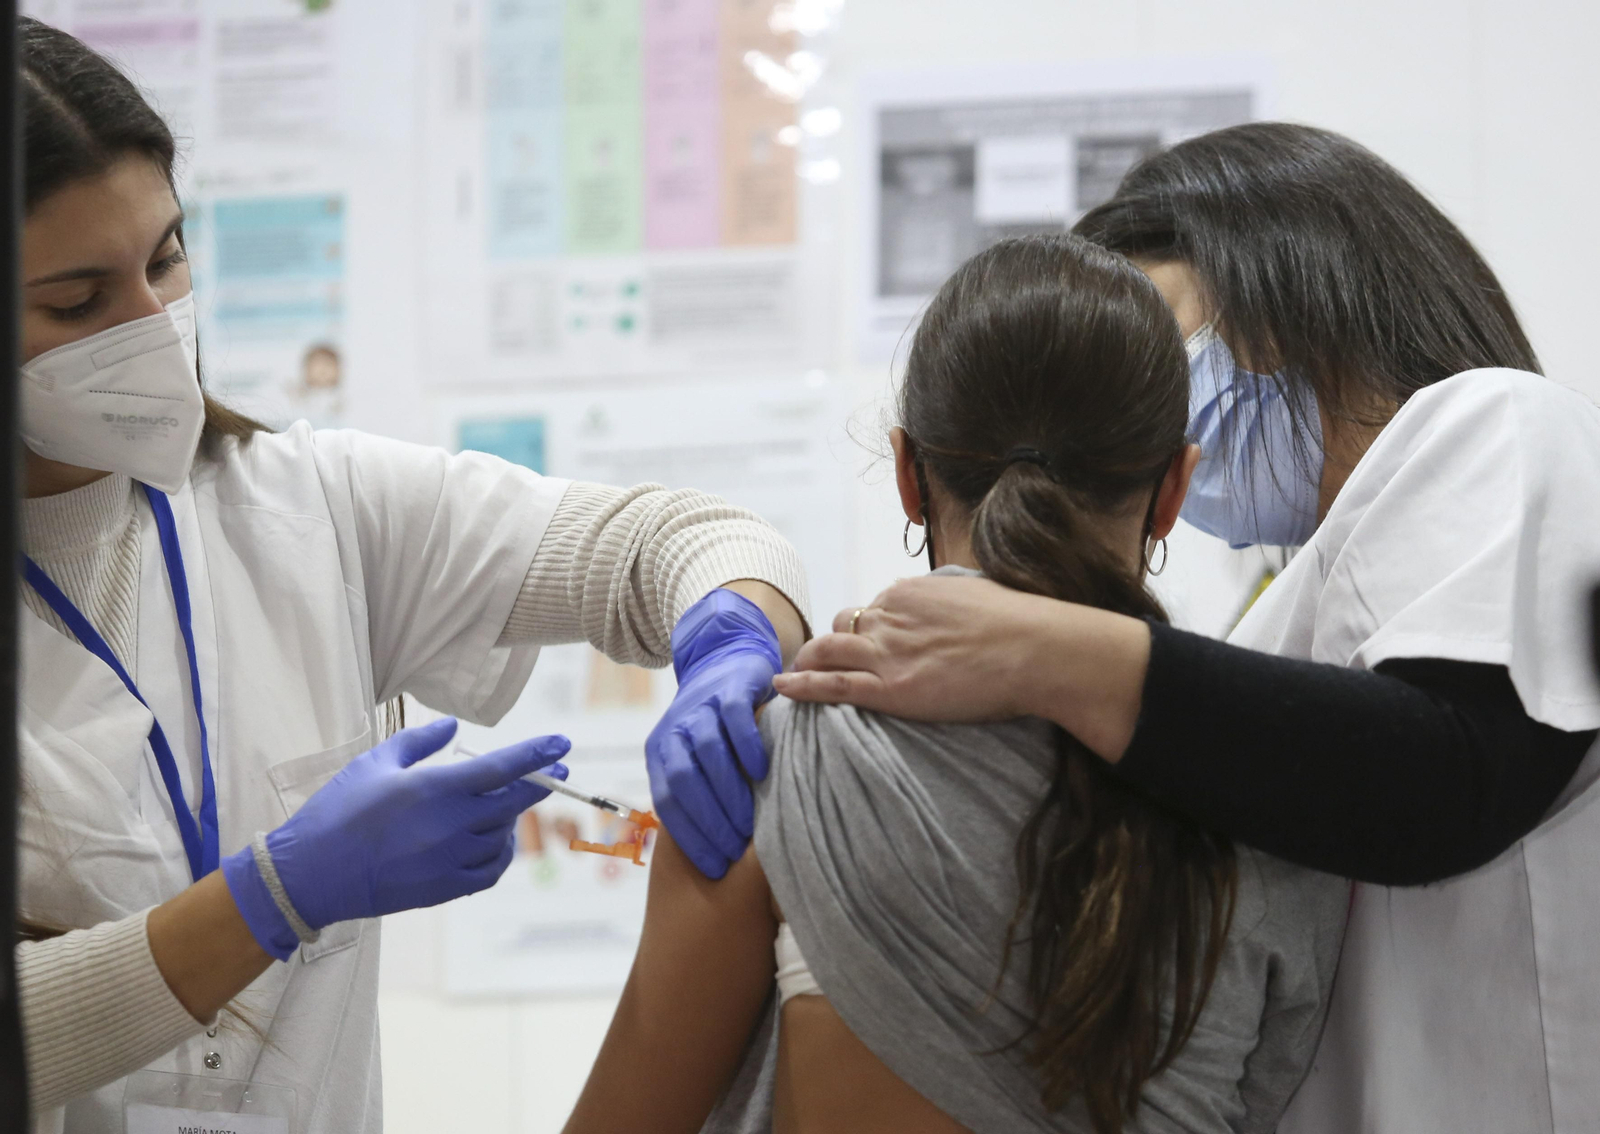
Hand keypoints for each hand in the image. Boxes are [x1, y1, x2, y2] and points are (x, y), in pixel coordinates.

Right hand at [223, 718, 568, 958]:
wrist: (310, 874)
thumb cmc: (338, 811)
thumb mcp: (375, 763)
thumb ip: (419, 742)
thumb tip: (453, 726)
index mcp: (434, 789)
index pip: (501, 768)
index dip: (537, 755)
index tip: (562, 744)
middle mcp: (449, 825)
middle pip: (512, 802)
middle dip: (540, 785)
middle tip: (557, 773)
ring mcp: (448, 860)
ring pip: (502, 837)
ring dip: (510, 820)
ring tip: (501, 807)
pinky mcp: (442, 889)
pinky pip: (489, 872)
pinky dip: (499, 855)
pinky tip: (493, 843)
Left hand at [646, 590, 782, 878]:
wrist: (727, 658)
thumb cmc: (718, 726)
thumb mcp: (696, 757)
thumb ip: (697, 792)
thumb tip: (714, 853)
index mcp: (660, 751)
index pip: (667, 802)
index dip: (690, 837)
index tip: (714, 866)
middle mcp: (674, 728)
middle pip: (684, 780)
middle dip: (709, 821)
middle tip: (735, 851)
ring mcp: (702, 705)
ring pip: (707, 752)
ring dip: (729, 792)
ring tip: (751, 824)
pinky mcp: (731, 687)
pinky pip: (735, 719)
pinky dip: (747, 747)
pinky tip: (763, 773)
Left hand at [772, 575, 1151, 759]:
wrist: (1036, 650)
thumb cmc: (1023, 626)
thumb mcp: (980, 594)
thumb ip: (955, 601)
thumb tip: (958, 607)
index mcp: (912, 591)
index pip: (878, 606)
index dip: (873, 626)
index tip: (873, 642)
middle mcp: (891, 614)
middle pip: (847, 625)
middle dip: (834, 641)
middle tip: (824, 658)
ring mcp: (886, 651)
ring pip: (828, 651)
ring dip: (808, 660)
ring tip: (794, 673)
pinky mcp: (888, 687)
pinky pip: (831, 685)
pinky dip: (802, 685)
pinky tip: (782, 687)